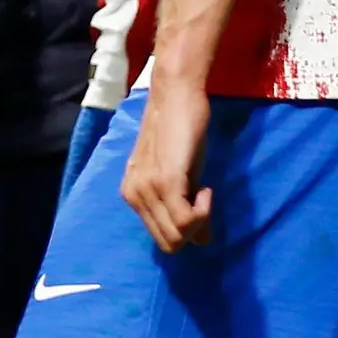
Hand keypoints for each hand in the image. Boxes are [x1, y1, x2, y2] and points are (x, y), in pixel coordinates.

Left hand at [120, 86, 214, 252]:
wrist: (175, 95)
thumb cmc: (179, 131)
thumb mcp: (182, 175)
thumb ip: (185, 208)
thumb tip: (203, 242)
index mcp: (132, 195)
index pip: (160, 238)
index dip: (185, 230)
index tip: (196, 203)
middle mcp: (134, 195)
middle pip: (168, 243)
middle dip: (193, 231)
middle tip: (202, 200)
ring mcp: (147, 188)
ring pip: (177, 236)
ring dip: (199, 220)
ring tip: (203, 190)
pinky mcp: (165, 180)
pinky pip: (185, 220)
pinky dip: (203, 211)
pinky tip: (206, 188)